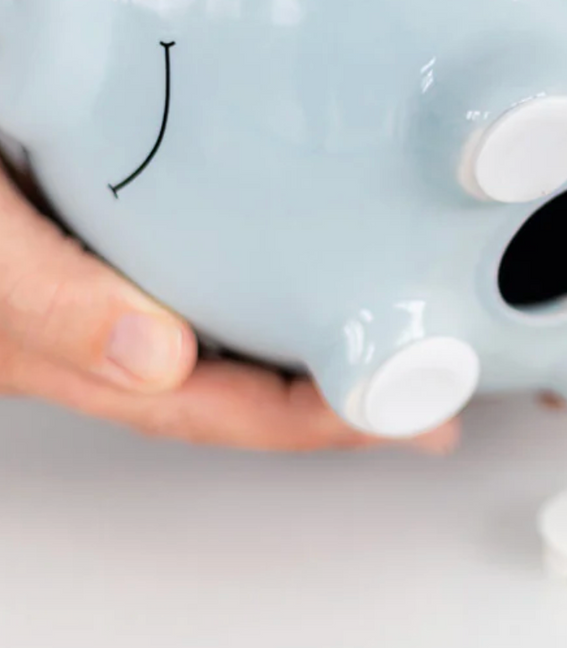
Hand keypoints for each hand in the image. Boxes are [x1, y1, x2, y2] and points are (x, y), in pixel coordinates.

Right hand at [0, 169, 456, 451]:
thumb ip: (44, 301)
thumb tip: (156, 358)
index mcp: (71, 350)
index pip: (218, 407)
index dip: (318, 421)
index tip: (408, 417)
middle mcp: (100, 328)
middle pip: (242, 383)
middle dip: (341, 394)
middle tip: (440, 390)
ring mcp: (110, 282)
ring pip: (231, 331)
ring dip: (314, 337)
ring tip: (402, 326)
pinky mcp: (113, 225)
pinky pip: (209, 264)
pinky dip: (272, 267)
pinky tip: (313, 250)